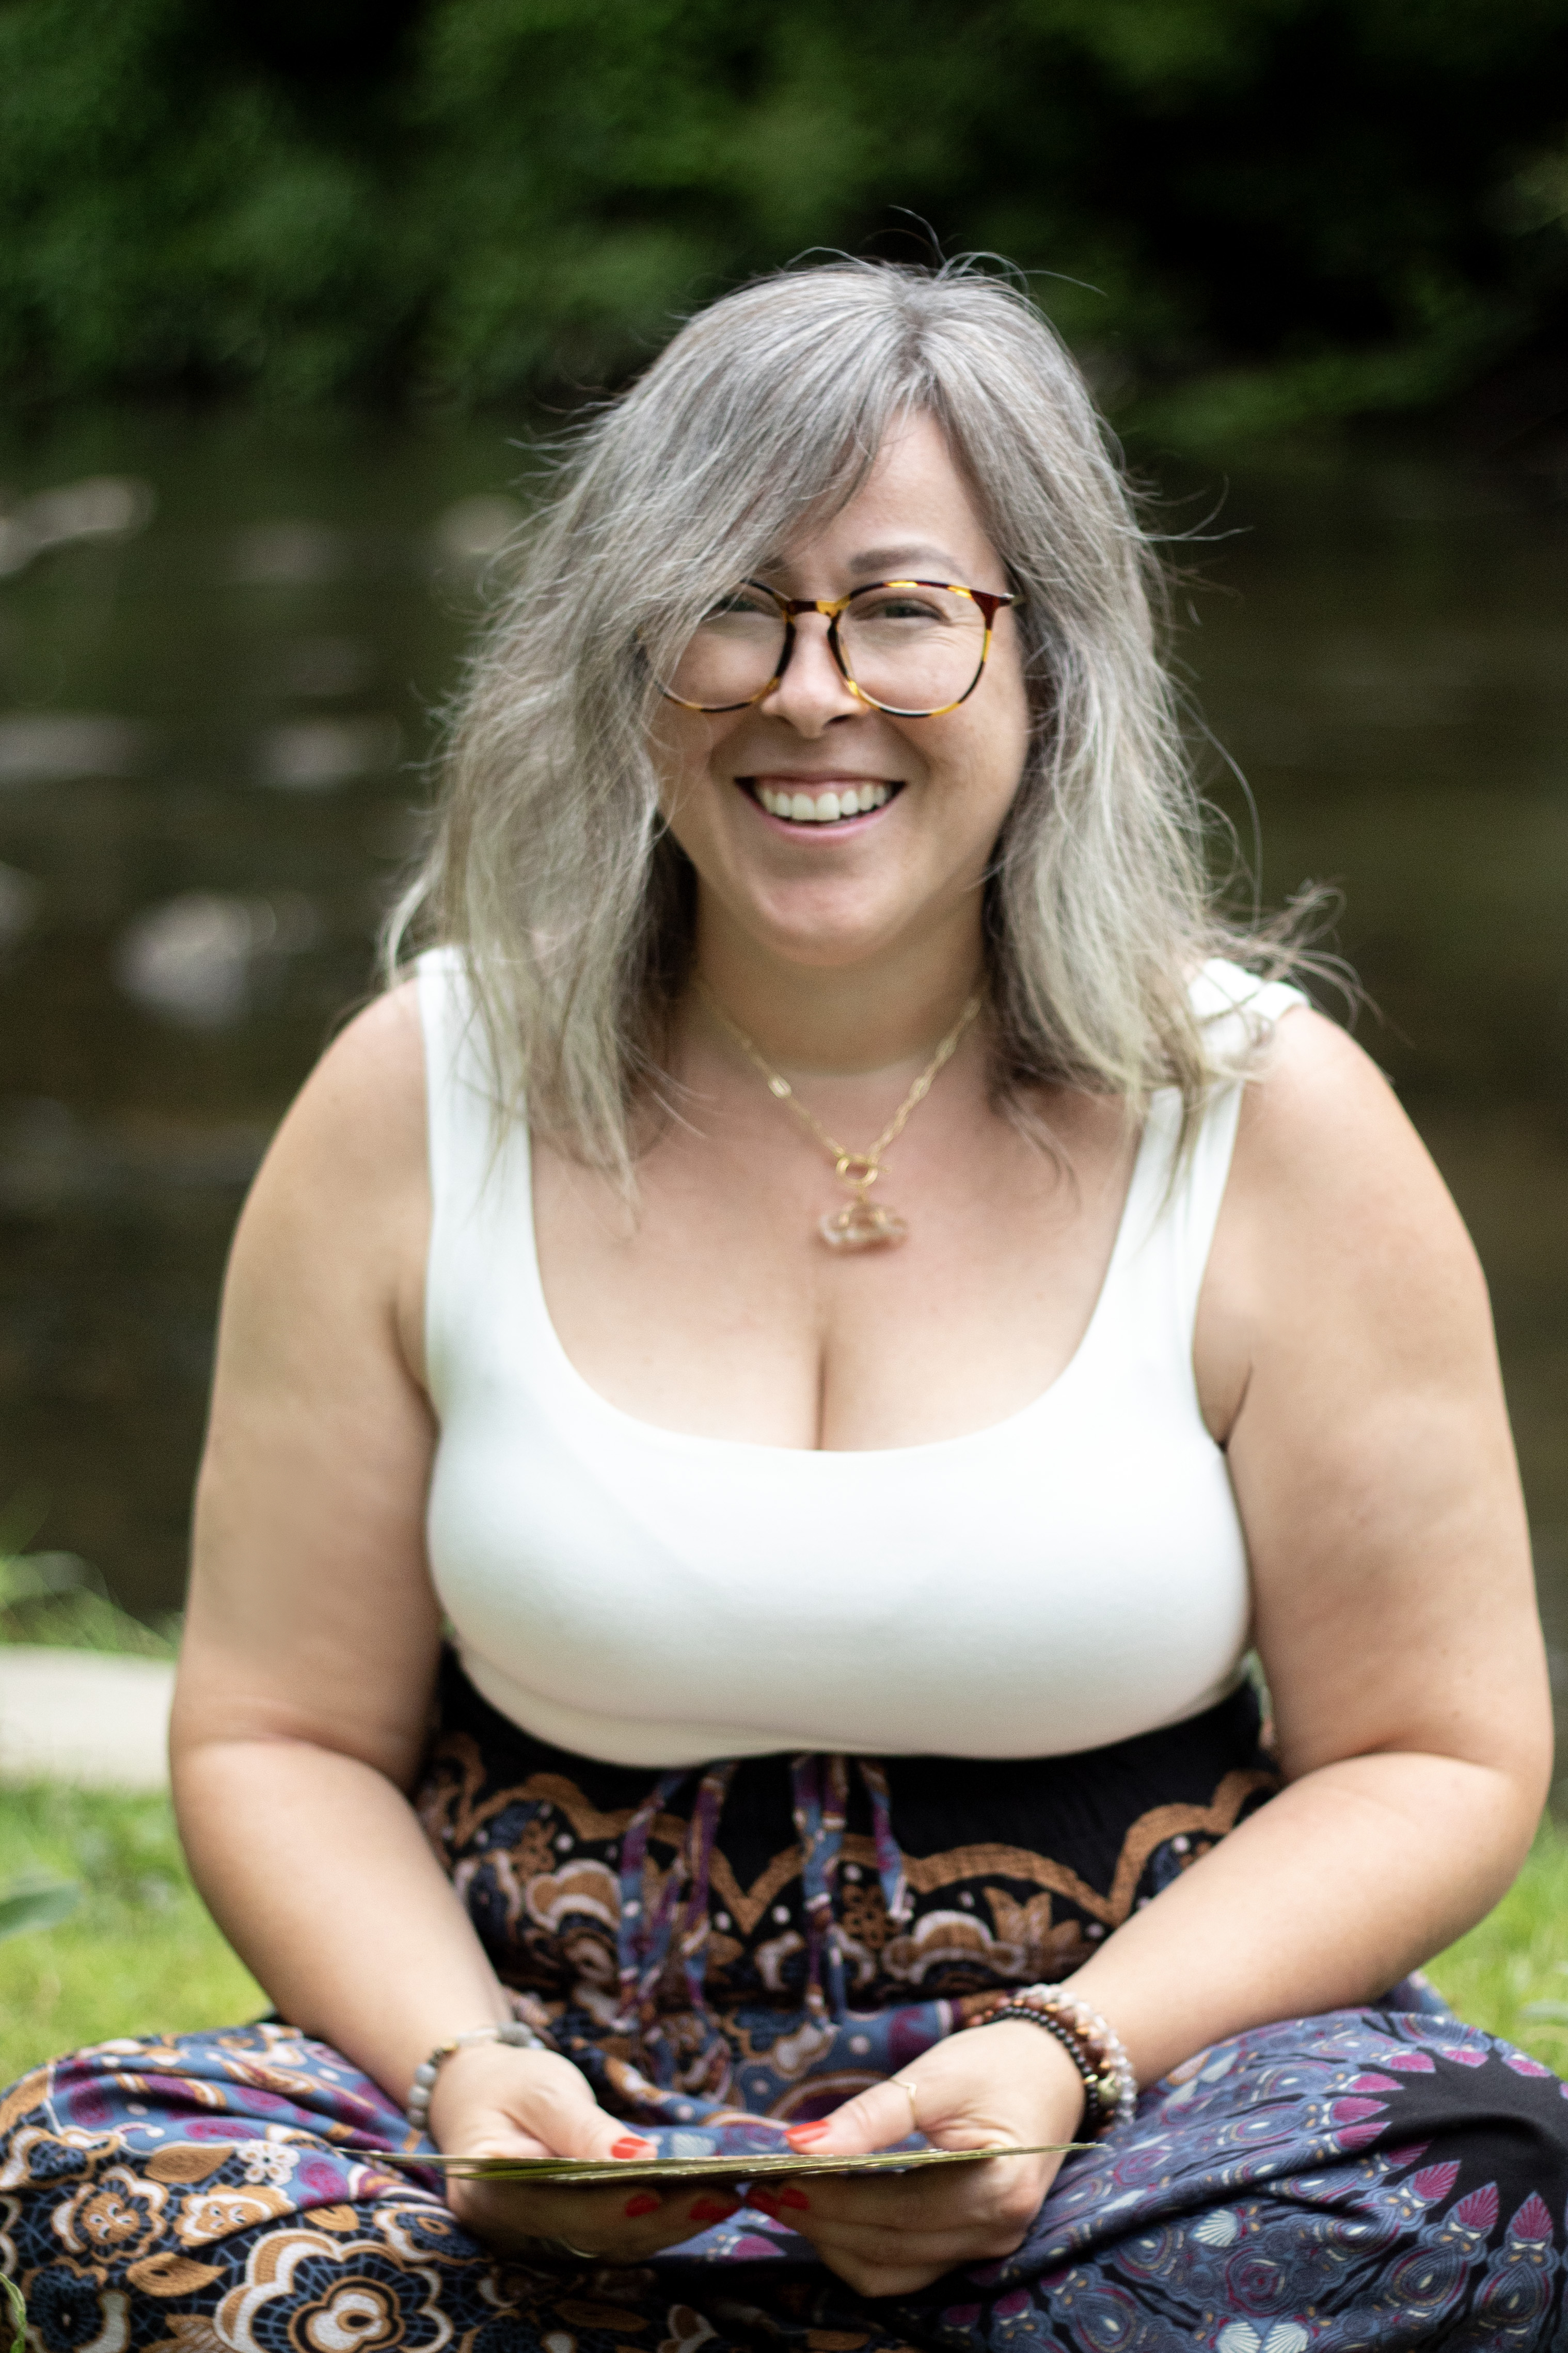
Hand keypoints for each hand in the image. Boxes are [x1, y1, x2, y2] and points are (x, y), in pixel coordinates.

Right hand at [428, 2042, 741, 2263]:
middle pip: (588, 2235)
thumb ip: (584, 2128)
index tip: (654, 2190)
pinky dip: (661, 2223)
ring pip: (610, 2246)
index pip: (550, 2207)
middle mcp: (509, 2231)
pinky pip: (616, 2239)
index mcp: (485, 2190)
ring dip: (670, 2226)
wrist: (482, 2100)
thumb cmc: (510, 2087)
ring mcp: (538, 2242)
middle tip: (717, 2195)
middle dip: (656, 2218)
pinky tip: (703, 2203)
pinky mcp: (568, 2240)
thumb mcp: (543, 2091)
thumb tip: (636, 2158)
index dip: (603, 2206)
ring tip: (724, 2198)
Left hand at [746, 2022, 1085, 2298]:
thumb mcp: (933, 2076)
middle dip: (819, 2223)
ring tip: (785, 2199)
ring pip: (891, 2272)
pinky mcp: (972, 2247)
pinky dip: (861, 2246)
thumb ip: (869, 2117)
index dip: (828, 2202)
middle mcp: (996, 2232)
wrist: (1053, 2070)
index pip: (894, 2211)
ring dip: (833, 2242)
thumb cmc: (994, 2064)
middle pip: (887, 2251)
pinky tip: (825, 2212)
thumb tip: (798, 2146)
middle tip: (762, 2189)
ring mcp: (987, 2248)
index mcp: (996, 2188)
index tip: (771, 2178)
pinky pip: (906, 2267)